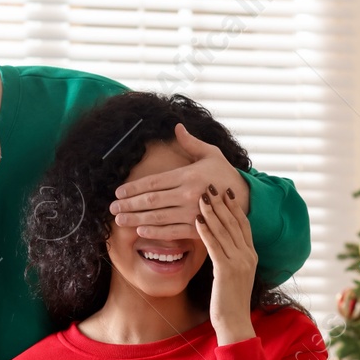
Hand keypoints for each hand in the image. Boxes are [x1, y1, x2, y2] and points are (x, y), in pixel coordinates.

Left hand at [109, 124, 247, 239]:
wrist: (247, 199)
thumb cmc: (226, 174)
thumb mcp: (211, 153)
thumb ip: (191, 142)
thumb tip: (177, 126)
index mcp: (188, 175)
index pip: (153, 182)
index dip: (133, 187)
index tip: (118, 192)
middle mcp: (188, 194)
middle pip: (151, 200)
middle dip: (128, 204)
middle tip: (112, 208)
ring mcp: (192, 212)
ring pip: (157, 217)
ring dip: (135, 219)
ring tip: (119, 220)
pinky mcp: (198, 228)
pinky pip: (172, 231)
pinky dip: (155, 232)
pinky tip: (141, 231)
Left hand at [195, 184, 256, 344]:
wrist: (236, 323)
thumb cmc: (230, 302)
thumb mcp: (234, 277)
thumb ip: (229, 259)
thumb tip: (219, 246)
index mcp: (251, 255)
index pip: (243, 224)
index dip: (234, 206)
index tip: (226, 191)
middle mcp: (248, 256)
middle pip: (234, 223)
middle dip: (222, 203)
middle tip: (212, 185)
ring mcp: (239, 263)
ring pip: (224, 231)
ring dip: (212, 212)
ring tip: (202, 196)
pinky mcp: (227, 271)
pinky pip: (215, 246)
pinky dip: (206, 231)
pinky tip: (197, 220)